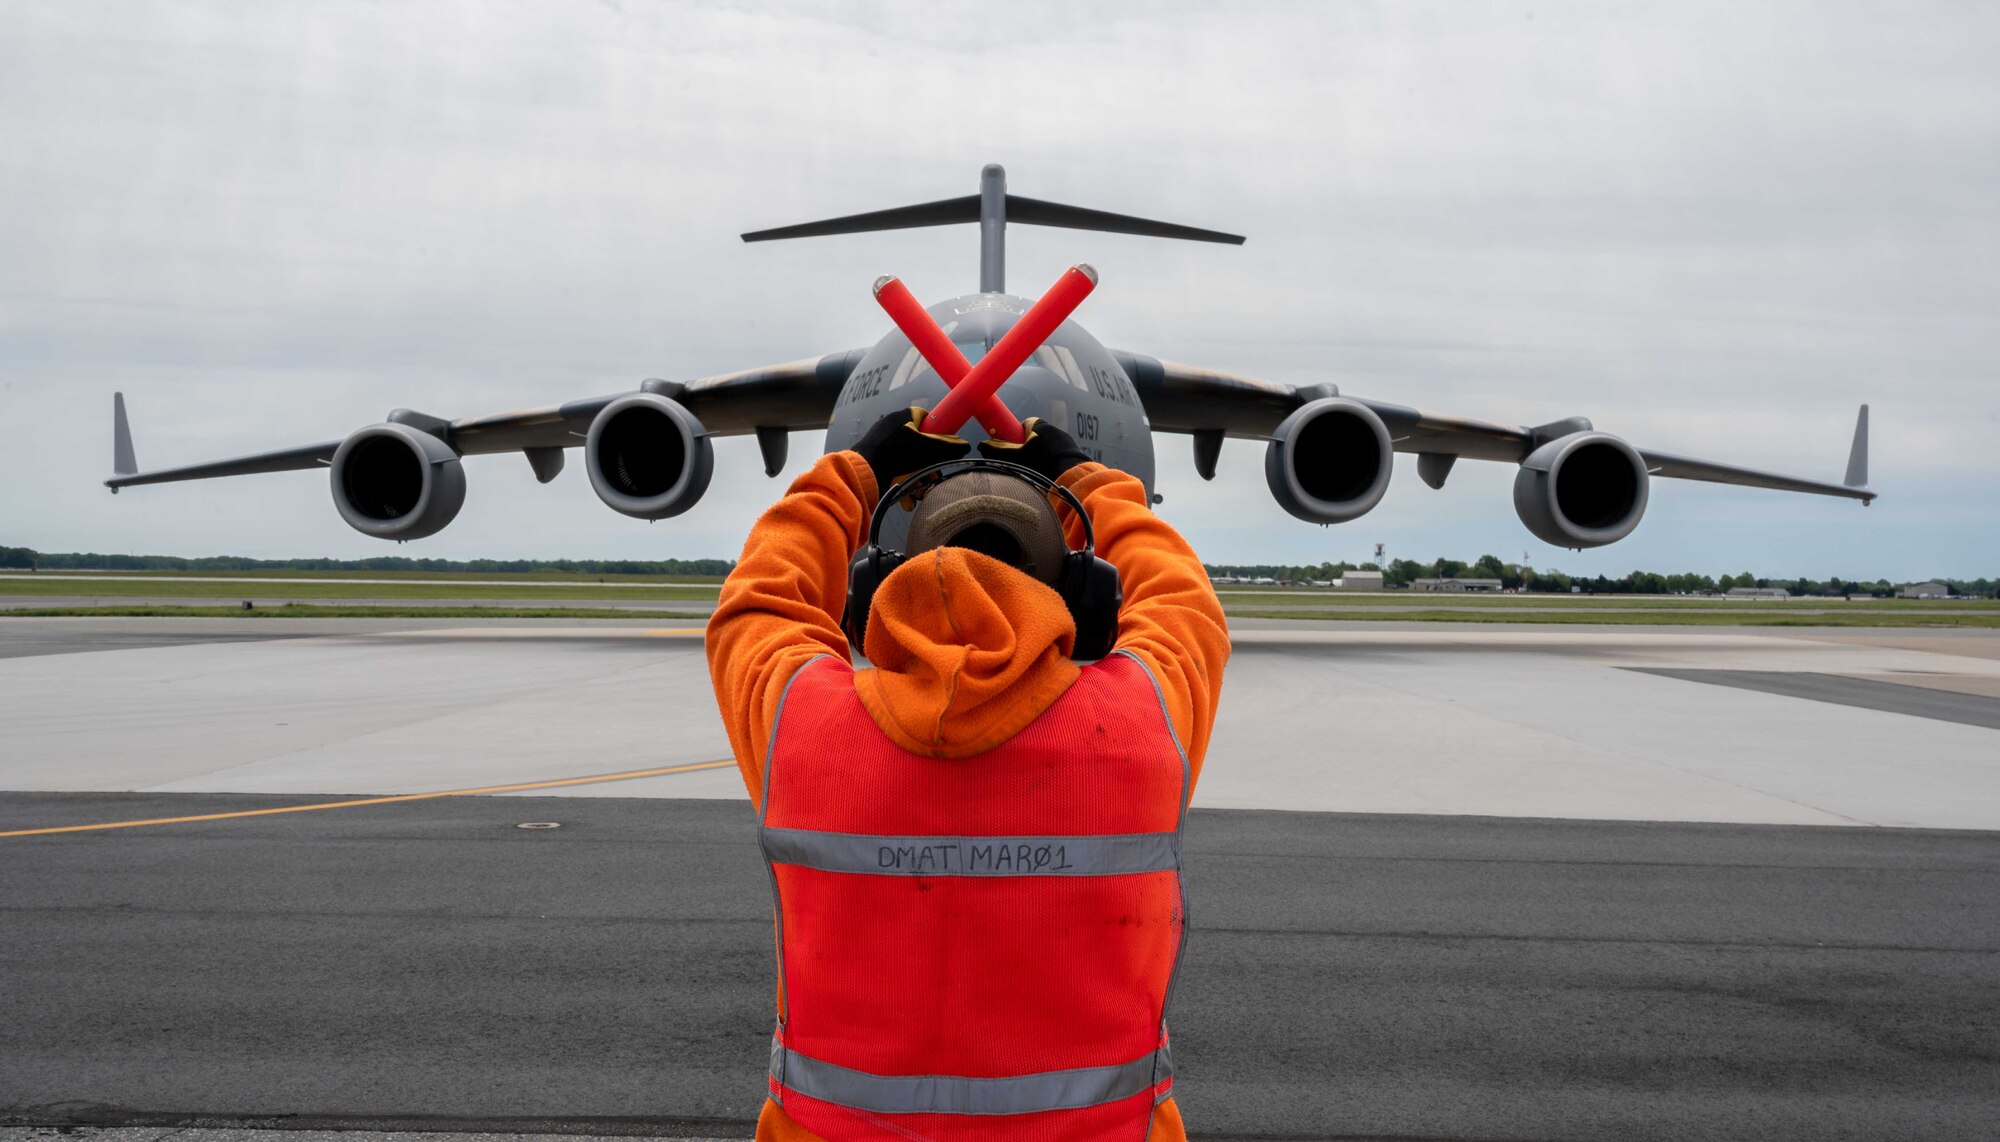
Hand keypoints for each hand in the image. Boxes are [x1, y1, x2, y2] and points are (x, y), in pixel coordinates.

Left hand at [851, 406, 970, 490]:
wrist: (863, 472)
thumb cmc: (897, 454)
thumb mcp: (928, 449)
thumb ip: (948, 446)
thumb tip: (966, 445)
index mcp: (903, 417)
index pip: (925, 417)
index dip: (936, 430)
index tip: (942, 446)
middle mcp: (891, 427)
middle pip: (918, 444)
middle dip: (928, 465)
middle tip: (933, 477)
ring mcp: (881, 443)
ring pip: (907, 461)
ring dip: (917, 479)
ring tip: (920, 493)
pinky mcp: (874, 460)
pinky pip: (893, 469)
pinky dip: (902, 483)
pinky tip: (907, 500)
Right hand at [977, 417, 1091, 481]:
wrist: (1070, 474)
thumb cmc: (1040, 462)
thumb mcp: (1015, 457)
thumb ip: (998, 451)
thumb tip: (981, 445)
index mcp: (1039, 424)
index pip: (1024, 424)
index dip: (1016, 434)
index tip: (1013, 446)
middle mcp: (1053, 429)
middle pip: (1034, 437)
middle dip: (1027, 447)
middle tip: (1022, 462)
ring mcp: (1065, 441)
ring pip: (1047, 447)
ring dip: (1041, 457)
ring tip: (1037, 471)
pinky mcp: (1073, 453)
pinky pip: (1058, 456)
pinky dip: (1053, 463)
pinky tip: (1050, 474)